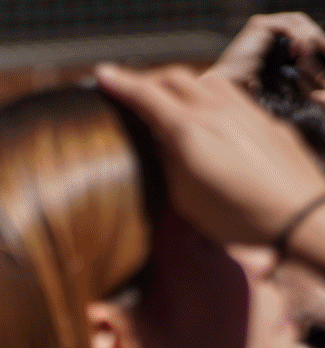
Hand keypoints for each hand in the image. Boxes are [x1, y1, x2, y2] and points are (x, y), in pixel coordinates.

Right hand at [96, 64, 324, 245]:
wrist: (299, 215)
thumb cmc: (241, 216)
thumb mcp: (186, 198)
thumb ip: (169, 163)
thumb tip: (160, 145)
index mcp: (189, 131)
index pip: (146, 96)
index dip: (121, 84)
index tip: (104, 77)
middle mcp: (216, 112)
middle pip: (174, 78)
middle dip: (147, 80)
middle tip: (131, 90)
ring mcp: (244, 111)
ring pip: (204, 79)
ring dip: (180, 84)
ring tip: (169, 100)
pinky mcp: (264, 120)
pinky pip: (231, 94)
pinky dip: (208, 95)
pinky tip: (207, 114)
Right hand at [205, 12, 324, 88]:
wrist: (228, 87)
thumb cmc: (249, 89)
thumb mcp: (280, 76)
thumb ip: (295, 68)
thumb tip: (314, 64)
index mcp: (271, 40)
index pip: (302, 31)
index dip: (315, 41)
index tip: (324, 54)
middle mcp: (267, 29)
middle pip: (302, 23)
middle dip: (315, 37)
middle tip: (324, 51)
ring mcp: (262, 25)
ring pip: (298, 22)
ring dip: (309, 37)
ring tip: (311, 53)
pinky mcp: (259, 25)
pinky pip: (288, 26)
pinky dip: (297, 37)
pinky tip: (298, 52)